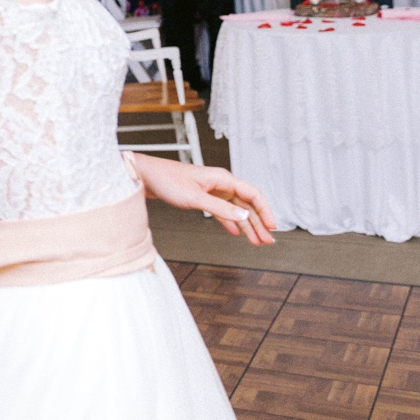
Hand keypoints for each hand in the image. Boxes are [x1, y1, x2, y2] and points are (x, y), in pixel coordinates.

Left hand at [133, 155, 275, 245]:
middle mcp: (220, 183)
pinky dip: (231, 223)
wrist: (146, 176)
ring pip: (236, 210)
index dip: (265, 210)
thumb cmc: (167, 181)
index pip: (253, 194)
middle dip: (259, 223)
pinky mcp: (203, 198)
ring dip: (247, 225)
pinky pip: (223, 212)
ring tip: (257, 242)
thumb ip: (220, 209)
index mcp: (223, 178)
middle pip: (247, 204)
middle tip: (268, 242)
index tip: (273, 228)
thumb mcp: (195, 198)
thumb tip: (244, 218)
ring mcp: (212, 191)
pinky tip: (236, 233)